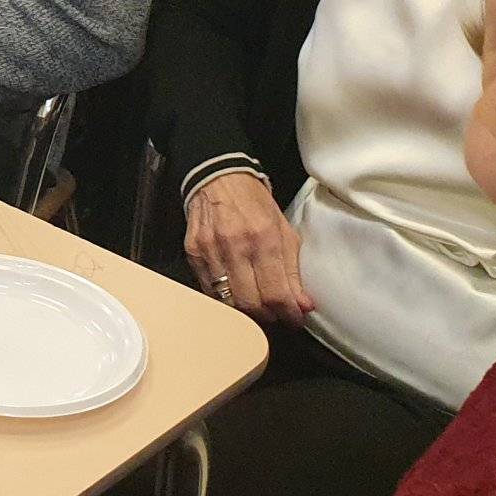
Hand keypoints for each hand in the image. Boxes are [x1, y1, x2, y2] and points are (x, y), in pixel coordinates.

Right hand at [183, 174, 314, 323]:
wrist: (218, 176)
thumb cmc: (253, 202)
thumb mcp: (283, 230)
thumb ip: (293, 270)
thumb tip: (302, 304)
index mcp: (263, 238)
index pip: (276, 293)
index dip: (288, 314)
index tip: (294, 319)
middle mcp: (235, 245)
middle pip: (250, 303)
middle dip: (267, 316)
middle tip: (275, 313)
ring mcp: (210, 250)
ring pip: (227, 301)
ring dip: (245, 310)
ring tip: (256, 304)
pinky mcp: (193, 252)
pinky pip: (208, 289)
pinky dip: (223, 297)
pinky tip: (234, 290)